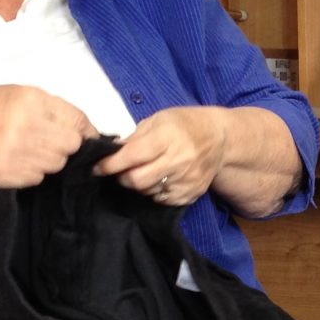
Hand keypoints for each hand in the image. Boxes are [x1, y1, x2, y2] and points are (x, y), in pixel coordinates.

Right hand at [0, 86, 95, 188]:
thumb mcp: (19, 94)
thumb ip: (52, 109)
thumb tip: (86, 130)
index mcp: (32, 100)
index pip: (77, 120)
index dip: (86, 131)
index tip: (86, 137)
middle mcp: (27, 125)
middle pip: (71, 146)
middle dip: (65, 145)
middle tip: (48, 141)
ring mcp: (17, 152)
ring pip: (56, 164)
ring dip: (49, 159)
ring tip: (28, 148)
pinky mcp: (8, 174)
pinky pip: (38, 178)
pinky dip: (32, 171)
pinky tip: (16, 159)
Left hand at [92, 106, 228, 206]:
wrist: (220, 138)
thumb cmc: (185, 124)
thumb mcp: (158, 120)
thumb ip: (134, 138)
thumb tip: (111, 153)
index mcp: (167, 137)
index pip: (131, 156)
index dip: (110, 165)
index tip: (98, 168)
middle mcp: (178, 160)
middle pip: (137, 180)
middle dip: (123, 177)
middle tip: (121, 171)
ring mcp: (187, 179)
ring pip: (148, 192)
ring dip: (139, 185)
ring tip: (143, 172)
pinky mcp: (192, 193)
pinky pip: (163, 200)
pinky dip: (155, 192)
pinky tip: (159, 179)